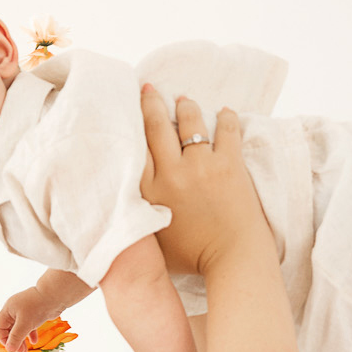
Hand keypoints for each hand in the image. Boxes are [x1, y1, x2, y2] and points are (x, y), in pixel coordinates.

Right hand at [0, 286, 51, 351]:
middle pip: (9, 328)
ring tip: (26, 351)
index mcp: (8, 309)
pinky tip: (35, 341)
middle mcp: (14, 310)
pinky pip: (29, 326)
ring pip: (19, 328)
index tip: (11, 348)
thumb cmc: (37, 307)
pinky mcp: (34, 313)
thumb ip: (16, 337)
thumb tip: (9, 350)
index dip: (3, 338)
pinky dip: (30, 334)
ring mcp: (25, 311)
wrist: (55, 296)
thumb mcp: (24, 324)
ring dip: (22, 340)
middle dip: (14, 341)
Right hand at [138, 87, 262, 278]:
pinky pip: (227, 129)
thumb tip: (118, 204)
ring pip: (190, 121)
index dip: (130, 122)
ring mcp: (203, 165)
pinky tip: (223, 112)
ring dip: (186, 106)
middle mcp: (173, 173)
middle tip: (148, 88)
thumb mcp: (151, 241)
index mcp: (150, 192)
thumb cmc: (192, 259)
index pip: (135, 146)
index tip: (126, 108)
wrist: (233, 262)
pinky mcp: (230, 164)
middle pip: (156, 125)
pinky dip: (225, 118)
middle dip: (151, 101)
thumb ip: (135, 217)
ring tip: (183, 100)